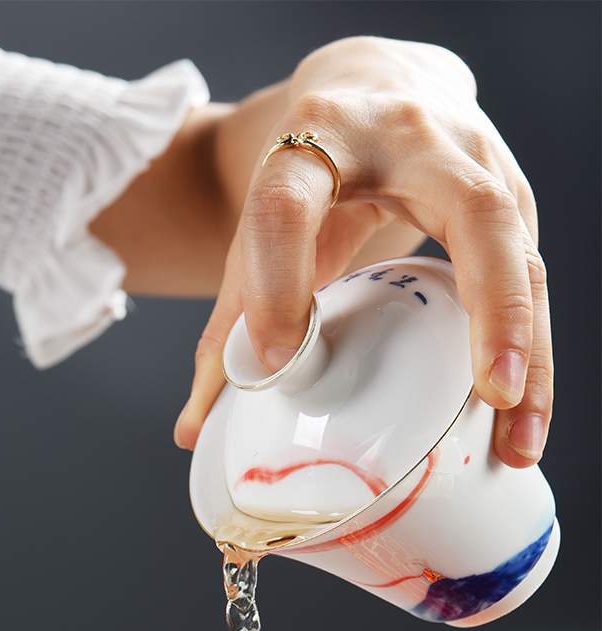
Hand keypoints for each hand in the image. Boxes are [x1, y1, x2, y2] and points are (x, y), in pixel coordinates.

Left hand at [173, 37, 551, 468]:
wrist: (373, 91)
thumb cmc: (313, 169)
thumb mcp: (263, 221)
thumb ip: (232, 319)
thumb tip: (197, 425)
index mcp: (320, 136)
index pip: (292, 199)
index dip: (278, 278)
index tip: (277, 361)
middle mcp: (413, 140)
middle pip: (471, 210)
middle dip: (489, 303)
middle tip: (489, 390)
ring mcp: (478, 166)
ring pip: (523, 256)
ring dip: (529, 353)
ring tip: (518, 440)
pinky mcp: (512, 204)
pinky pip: (532, 281)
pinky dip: (532, 355)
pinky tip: (522, 422)